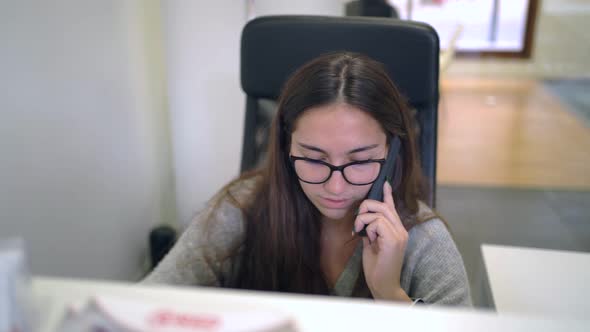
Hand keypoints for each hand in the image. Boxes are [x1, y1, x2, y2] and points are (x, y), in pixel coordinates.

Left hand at [354, 181, 410, 301]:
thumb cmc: (377, 267)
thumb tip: (364, 219)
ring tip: (361, 233)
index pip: (392, 208)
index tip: (385, 183)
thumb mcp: (371, 244)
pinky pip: (377, 223)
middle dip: (366, 209)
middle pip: (383, 206)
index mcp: (397, 231)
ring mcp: (399, 234)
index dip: (387, 195)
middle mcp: (401, 230)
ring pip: (378, 213)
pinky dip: (368, 229)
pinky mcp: (394, 240)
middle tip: (357, 223)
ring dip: (364, 221)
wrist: (383, 285)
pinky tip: (369, 240)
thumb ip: (371, 230)